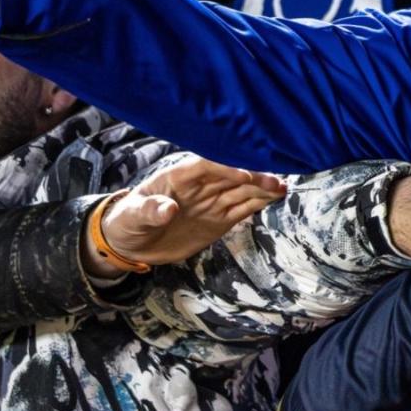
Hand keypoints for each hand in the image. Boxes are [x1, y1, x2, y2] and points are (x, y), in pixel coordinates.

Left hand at [83, 157, 286, 277]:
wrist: (131, 243)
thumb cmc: (126, 222)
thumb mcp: (131, 217)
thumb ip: (149, 211)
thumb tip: (168, 209)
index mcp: (178, 177)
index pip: (207, 166)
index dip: (226, 169)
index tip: (244, 175)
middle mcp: (200, 186)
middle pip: (231, 177)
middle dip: (253, 177)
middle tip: (276, 181)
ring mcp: (211, 202)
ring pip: (242, 191)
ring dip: (262, 189)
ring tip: (283, 187)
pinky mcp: (219, 220)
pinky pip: (242, 208)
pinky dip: (259, 203)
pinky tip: (276, 198)